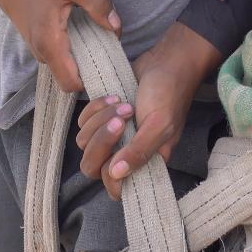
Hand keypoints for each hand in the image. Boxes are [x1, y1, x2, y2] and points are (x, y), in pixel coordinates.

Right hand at [0, 0, 119, 92]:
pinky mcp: (38, 42)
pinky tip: (83, 30)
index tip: (109, 64)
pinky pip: (59, 55)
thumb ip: (98, 3)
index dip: (92, 79)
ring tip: (97, 36)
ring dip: (82, 57)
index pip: (71, 84)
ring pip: (64, 66)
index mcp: (50, 42)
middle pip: (70, 77)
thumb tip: (117, 27)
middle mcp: (42, 52)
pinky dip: (73, 48)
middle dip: (91, 68)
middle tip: (109, 48)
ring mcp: (38, 49)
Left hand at [76, 22, 222, 199]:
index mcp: (143, 164)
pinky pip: (83, 122)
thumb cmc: (168, 95)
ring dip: (100, 120)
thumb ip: (140, 152)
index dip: (110, 174)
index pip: (115, 188)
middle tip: (120, 120)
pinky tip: (115, 97)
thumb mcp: (160, 125)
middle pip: (91, 166)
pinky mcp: (100, 118)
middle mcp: (124, 154)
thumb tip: (117, 174)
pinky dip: (95, 108)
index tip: (120, 150)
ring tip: (123, 103)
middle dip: (101, 142)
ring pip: (84, 142)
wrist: (165, 63)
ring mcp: (110, 137)